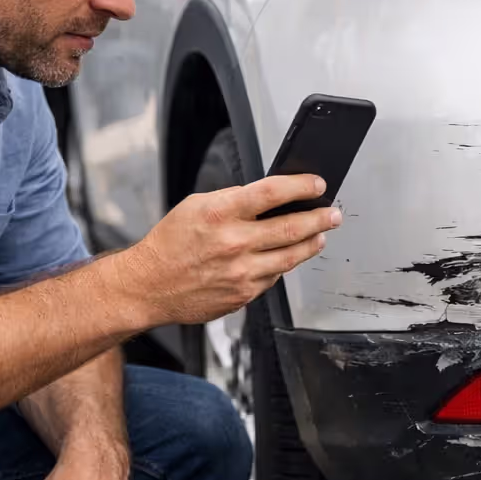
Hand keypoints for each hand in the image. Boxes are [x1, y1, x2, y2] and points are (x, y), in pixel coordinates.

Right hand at [119, 174, 340, 326]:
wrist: (148, 286)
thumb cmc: (169, 244)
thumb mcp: (196, 206)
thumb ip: (232, 200)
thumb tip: (268, 198)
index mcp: (220, 212)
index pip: (272, 192)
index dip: (301, 186)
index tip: (317, 184)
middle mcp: (233, 242)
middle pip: (291, 227)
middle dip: (319, 218)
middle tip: (332, 214)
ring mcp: (240, 272)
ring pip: (291, 257)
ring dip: (311, 243)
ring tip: (320, 235)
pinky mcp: (243, 295)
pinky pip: (273, 278)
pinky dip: (282, 265)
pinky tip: (286, 258)